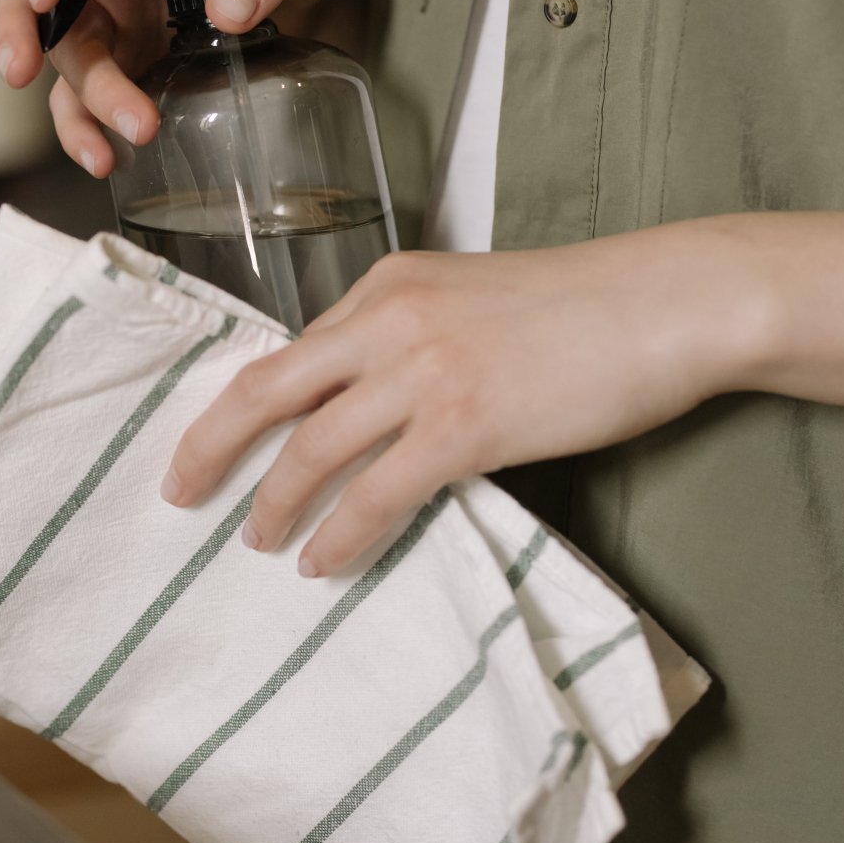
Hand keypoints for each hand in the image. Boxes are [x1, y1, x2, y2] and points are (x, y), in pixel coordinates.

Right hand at [0, 0, 354, 176]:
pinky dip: (88, 131)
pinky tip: (108, 159)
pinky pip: (89, 102)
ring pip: (66, 56)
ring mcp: (119, 20)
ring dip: (79, 101)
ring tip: (115, 141)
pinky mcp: (133, 68)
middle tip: (21, 70)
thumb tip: (229, 8)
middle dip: (21, 31)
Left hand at [159, 225, 772, 576]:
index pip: (296, 349)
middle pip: (268, 389)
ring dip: (271, 502)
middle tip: (179, 490)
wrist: (664, 303)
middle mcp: (389, 318)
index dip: (247, 402)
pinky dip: (337, 534)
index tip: (217, 438)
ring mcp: (422, 372)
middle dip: (211, 444)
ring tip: (256, 540)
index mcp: (389, 281)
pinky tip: (321, 561)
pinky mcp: (464, 425)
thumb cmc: (583, 305)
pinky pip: (375, 494)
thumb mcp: (474, 296)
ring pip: (311, 448)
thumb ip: (414, 333)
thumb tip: (370, 401)